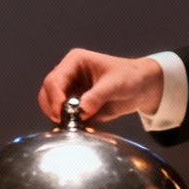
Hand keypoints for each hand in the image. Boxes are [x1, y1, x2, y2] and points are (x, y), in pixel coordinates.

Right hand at [37, 49, 162, 123]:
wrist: (141, 87)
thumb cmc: (130, 77)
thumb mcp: (116, 85)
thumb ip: (98, 96)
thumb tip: (82, 109)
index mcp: (75, 62)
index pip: (55, 80)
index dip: (55, 97)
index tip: (62, 112)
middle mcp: (68, 74)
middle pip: (47, 92)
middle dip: (53, 108)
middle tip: (65, 121)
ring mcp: (69, 90)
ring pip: (50, 105)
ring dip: (57, 116)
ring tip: (73, 125)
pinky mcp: (74, 104)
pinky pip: (63, 115)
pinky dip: (66, 123)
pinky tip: (78, 126)